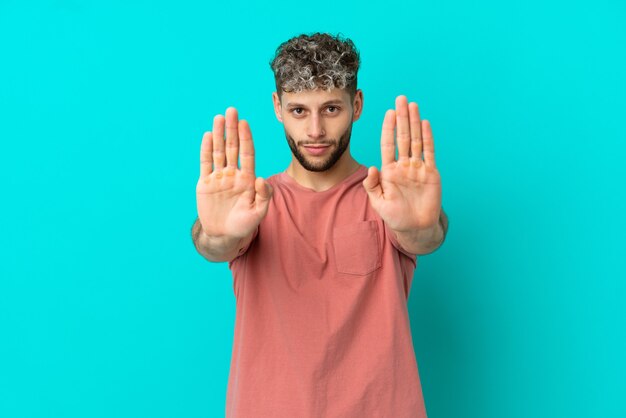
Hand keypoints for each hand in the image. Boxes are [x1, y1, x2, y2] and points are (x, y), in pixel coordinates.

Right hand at [196, 107, 272, 239]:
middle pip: (232, 147)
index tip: (245, 123)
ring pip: (218, 151)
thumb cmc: (244, 225)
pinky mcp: (205, 183)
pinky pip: (206, 163)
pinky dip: (206, 149)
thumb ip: (263, 196)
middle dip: (232, 129)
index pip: (247, 154)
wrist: (224, 235)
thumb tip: (261, 179)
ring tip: (219, 118)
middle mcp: (233, 174)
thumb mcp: (258, 213)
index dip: (246, 138)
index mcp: (247, 179)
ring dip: (219, 134)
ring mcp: (219, 177)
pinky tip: (208, 136)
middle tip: (232, 110)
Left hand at [363, 95, 441, 232]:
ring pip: (416, 140)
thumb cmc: (395, 217)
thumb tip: (372, 168)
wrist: (415, 228)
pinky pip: (429, 152)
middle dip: (402, 118)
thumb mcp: (379, 203)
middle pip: (403, 137)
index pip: (388, 144)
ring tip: (412, 105)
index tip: (388, 112)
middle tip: (401, 99)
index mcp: (389, 170)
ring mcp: (417, 168)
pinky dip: (428, 138)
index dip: (388, 128)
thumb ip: (372, 186)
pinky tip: (425, 123)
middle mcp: (403, 165)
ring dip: (414, 123)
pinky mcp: (431, 173)